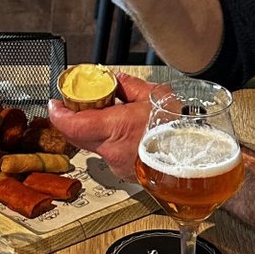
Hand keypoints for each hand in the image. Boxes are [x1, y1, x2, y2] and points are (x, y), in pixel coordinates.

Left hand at [46, 71, 173, 181]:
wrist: (199, 156)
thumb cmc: (181, 128)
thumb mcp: (155, 95)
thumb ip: (128, 86)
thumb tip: (114, 80)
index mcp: (116, 129)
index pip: (72, 125)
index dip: (58, 114)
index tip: (55, 104)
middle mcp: (113, 152)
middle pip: (78, 137)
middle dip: (74, 119)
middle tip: (78, 103)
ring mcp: (119, 166)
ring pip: (95, 146)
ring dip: (95, 130)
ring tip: (109, 114)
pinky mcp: (128, 173)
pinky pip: (110, 154)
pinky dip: (111, 141)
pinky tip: (124, 130)